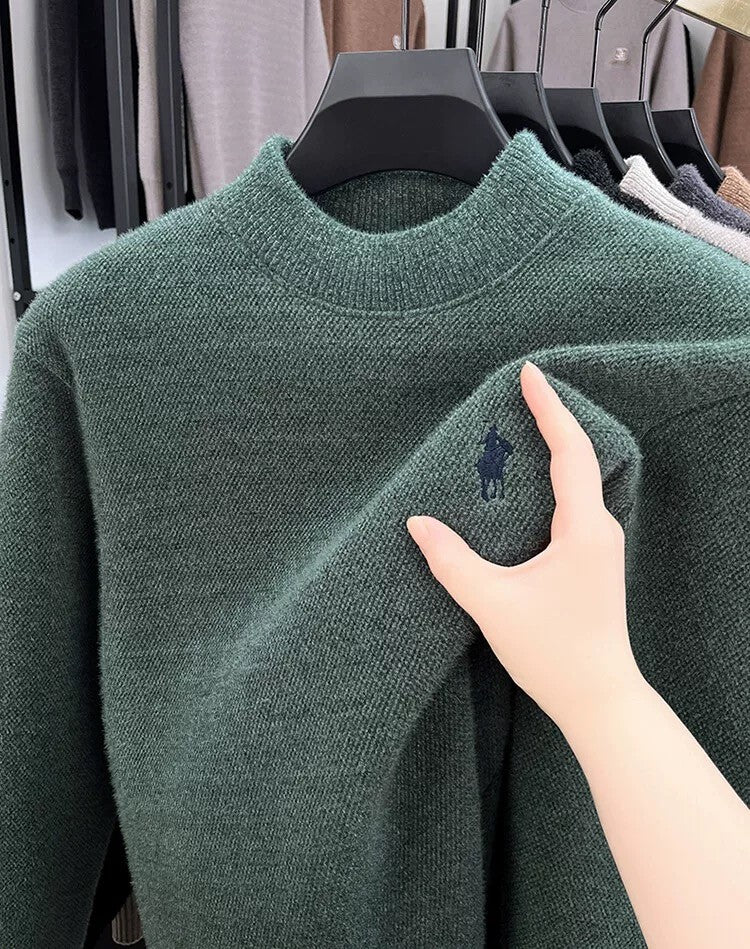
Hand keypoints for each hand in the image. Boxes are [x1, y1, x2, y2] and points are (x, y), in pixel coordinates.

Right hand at [407, 361, 642, 733]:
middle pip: (578, 457)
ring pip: (578, 481)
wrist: (599, 698)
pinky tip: (528, 482)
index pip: (568, 451)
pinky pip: (574, 503)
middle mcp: (600, 529)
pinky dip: (552, 479)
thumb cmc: (552, 653)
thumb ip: (451, 561)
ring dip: (552, 448)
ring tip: (521, 425)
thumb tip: (417, 522)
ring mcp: (600, 545)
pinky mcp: (592, 560)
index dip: (548, 408)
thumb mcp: (492, 604)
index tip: (529, 372)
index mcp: (583, 529)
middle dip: (550, 418)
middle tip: (519, 390)